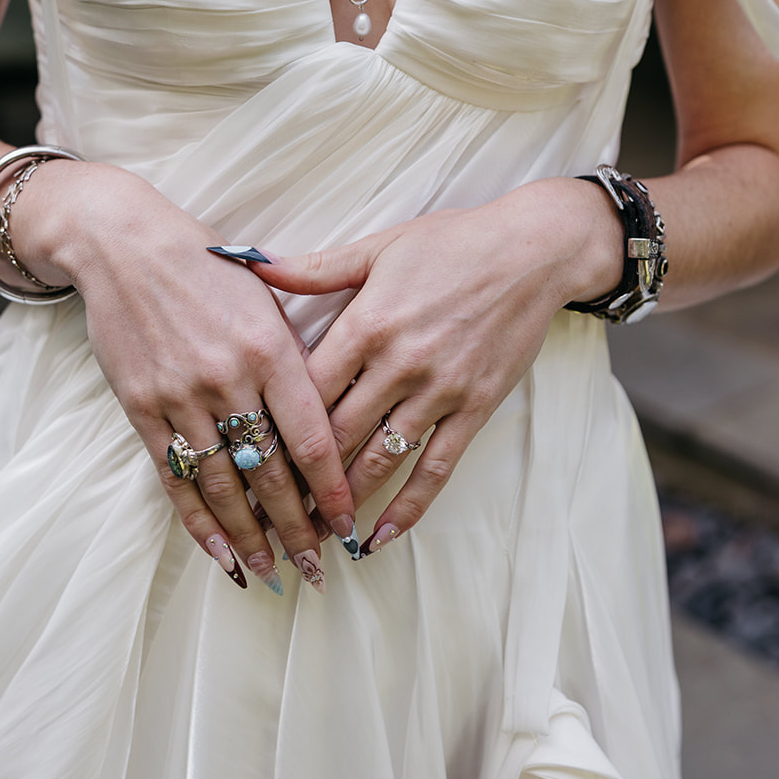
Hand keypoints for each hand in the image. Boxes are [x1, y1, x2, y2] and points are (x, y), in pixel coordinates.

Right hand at [9, 162, 355, 592]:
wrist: (127, 247)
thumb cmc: (208, 269)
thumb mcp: (267, 298)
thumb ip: (296, 357)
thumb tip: (326, 421)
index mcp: (270, 348)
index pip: (311, 439)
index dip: (333, 490)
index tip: (349, 525)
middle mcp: (228, 378)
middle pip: (271, 473)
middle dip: (298, 528)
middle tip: (318, 568)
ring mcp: (180, 397)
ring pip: (224, 485)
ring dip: (251, 537)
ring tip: (273, 571)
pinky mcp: (142, 407)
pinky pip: (175, 477)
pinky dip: (198, 521)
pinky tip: (220, 552)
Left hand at [254, 177, 620, 553]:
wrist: (532, 253)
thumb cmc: (452, 243)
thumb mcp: (378, 247)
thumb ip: (315, 268)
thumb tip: (253, 263)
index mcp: (368, 323)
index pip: (307, 389)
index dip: (274, 425)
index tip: (247, 454)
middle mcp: (400, 363)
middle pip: (337, 433)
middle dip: (299, 476)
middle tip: (268, 509)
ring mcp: (440, 390)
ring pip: (380, 459)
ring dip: (345, 501)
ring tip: (312, 533)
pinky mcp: (475, 408)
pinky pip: (436, 468)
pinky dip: (409, 507)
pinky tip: (381, 535)